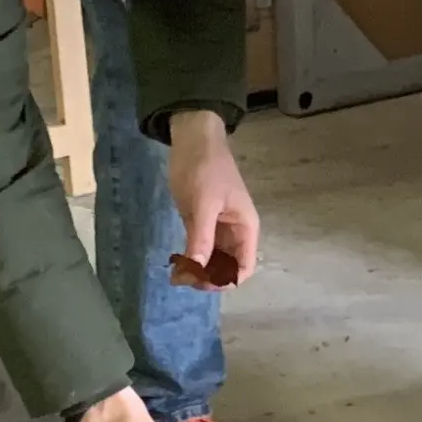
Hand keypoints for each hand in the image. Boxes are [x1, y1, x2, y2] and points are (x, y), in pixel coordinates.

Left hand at [167, 111, 259, 287]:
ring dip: (198, 270)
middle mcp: (236, 232)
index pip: (244, 267)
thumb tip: (198, 269)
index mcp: (246, 227)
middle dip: (209, 278)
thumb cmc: (204, 168)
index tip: (201, 282)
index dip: (225, 281)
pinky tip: (177, 263)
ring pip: (213, 260)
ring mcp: (219, 228)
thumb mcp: (203, 204)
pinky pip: (201, 248)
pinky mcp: (202, 222)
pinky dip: (191, 258)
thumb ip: (202, 237)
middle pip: (228, 268)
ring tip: (176, 273)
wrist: (193, 139)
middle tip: (182, 278)